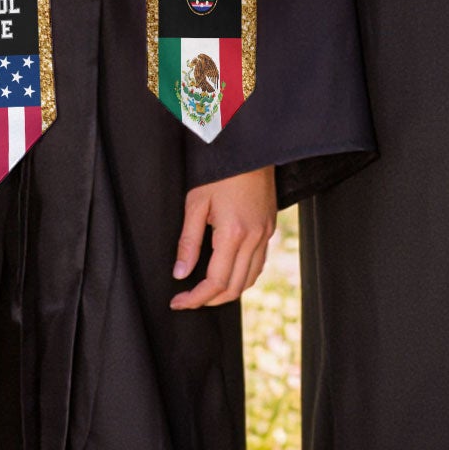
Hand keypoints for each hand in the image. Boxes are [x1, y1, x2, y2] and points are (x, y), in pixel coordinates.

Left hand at [170, 164, 276, 309]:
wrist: (250, 148)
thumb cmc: (221, 171)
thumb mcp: (196, 203)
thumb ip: (188, 242)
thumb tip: (180, 273)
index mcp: (233, 233)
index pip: (215, 282)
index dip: (195, 298)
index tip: (178, 302)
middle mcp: (254, 237)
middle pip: (234, 287)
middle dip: (210, 300)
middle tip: (188, 299)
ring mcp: (265, 233)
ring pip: (250, 278)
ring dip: (228, 291)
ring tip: (206, 291)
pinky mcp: (270, 227)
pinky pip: (259, 263)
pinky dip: (243, 276)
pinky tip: (228, 272)